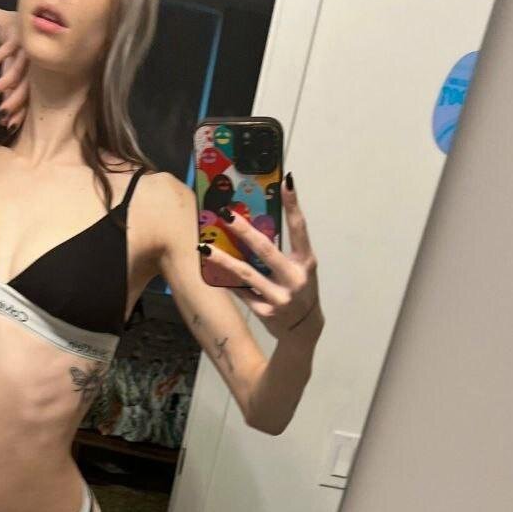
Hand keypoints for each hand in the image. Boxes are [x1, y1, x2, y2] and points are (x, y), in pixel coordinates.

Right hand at [0, 14, 28, 129]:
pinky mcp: (20, 34)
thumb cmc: (15, 57)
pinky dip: (0, 53)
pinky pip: (11, 45)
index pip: (29, 100)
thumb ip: (9, 95)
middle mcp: (37, 68)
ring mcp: (30, 50)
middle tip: (1, 114)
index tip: (9, 127)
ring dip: (5, 81)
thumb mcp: (12, 77)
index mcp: (38, 81)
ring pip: (19, 68)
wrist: (17, 26)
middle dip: (13, 101)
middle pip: (26, 87)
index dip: (20, 113)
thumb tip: (2, 119)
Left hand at [201, 174, 320, 341]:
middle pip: (266, 250)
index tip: (285, 181)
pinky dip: (224, 279)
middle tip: (226, 214)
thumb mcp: (300, 268)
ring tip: (205, 246)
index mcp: (306, 262)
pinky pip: (240, 291)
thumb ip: (285, 249)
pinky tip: (209, 269)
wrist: (303, 330)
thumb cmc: (299, 290)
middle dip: (244, 231)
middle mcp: (294, 279)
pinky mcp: (264, 311)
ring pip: (246, 274)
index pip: (300, 228)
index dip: (293, 204)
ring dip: (223, 259)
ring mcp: (278, 297)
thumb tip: (256, 223)